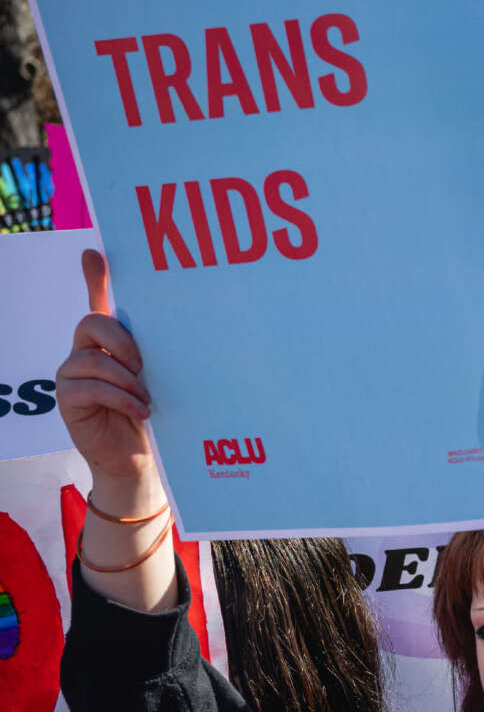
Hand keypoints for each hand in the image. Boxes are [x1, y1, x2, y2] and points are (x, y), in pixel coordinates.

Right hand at [58, 250, 155, 491]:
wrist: (141, 459)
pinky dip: (120, 397)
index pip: (99, 302)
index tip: (95, 252)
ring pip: (92, 358)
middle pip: (91, 323)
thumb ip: (164, 355)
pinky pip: (90, 387)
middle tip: (144, 365)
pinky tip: (141, 410)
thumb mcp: (166, 381)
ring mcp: (73, 374)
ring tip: (147, 397)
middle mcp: (87, 352)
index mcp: (113, 343)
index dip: (96, 277)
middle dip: (121, 340)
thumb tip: (188, 327)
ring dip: (126, 378)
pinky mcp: (68, 398)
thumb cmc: (156, 416)